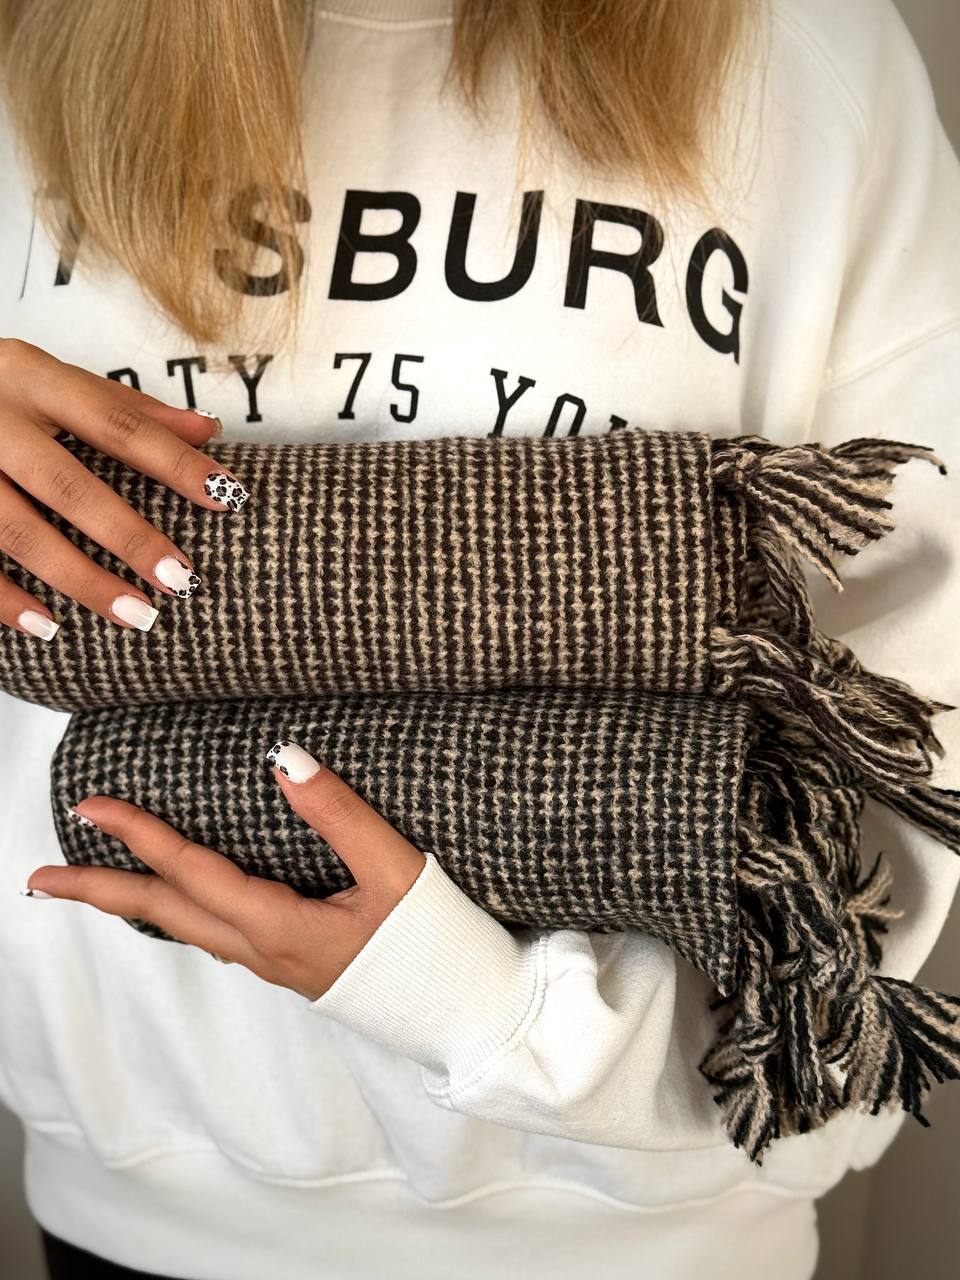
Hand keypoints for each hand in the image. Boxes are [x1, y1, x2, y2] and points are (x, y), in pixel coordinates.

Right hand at [0, 338, 248, 639]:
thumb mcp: (51, 379)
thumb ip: (126, 407)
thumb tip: (209, 430)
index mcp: (32, 377)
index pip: (117, 422)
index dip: (174, 461)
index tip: (228, 496)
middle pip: (66, 483)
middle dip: (127, 536)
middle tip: (182, 581)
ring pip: (16, 529)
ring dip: (78, 579)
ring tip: (136, 617)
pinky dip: (4, 598)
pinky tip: (47, 626)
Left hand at [22, 742, 427, 1000]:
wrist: (465, 1012)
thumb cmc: (435, 943)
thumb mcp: (396, 870)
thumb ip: (339, 814)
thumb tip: (283, 759)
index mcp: (280, 926)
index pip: (191, 872)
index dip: (139, 835)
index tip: (91, 806)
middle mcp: (264, 950)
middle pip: (164, 915)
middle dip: (99, 893)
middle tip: (39, 878)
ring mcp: (275, 964)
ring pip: (185, 929)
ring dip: (133, 904)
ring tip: (97, 886)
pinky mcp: (293, 965)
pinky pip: (215, 935)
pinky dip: (178, 914)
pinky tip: (184, 904)